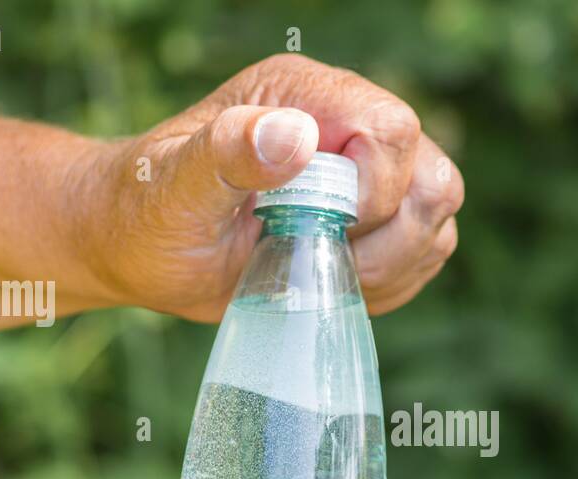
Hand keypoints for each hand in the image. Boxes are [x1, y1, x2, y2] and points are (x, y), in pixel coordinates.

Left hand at [72, 53, 463, 321]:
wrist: (142, 250)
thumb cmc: (148, 214)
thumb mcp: (176, 188)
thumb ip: (229, 152)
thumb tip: (293, 135)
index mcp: (303, 96)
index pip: (392, 129)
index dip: (373, 189)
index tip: (317, 225)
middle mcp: (346, 127)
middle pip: (432, 177)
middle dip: (385, 236)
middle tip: (316, 253)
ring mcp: (368, 175)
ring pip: (435, 219)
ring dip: (387, 264)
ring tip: (318, 270)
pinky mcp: (378, 223)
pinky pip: (426, 254)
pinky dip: (390, 282)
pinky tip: (331, 281)